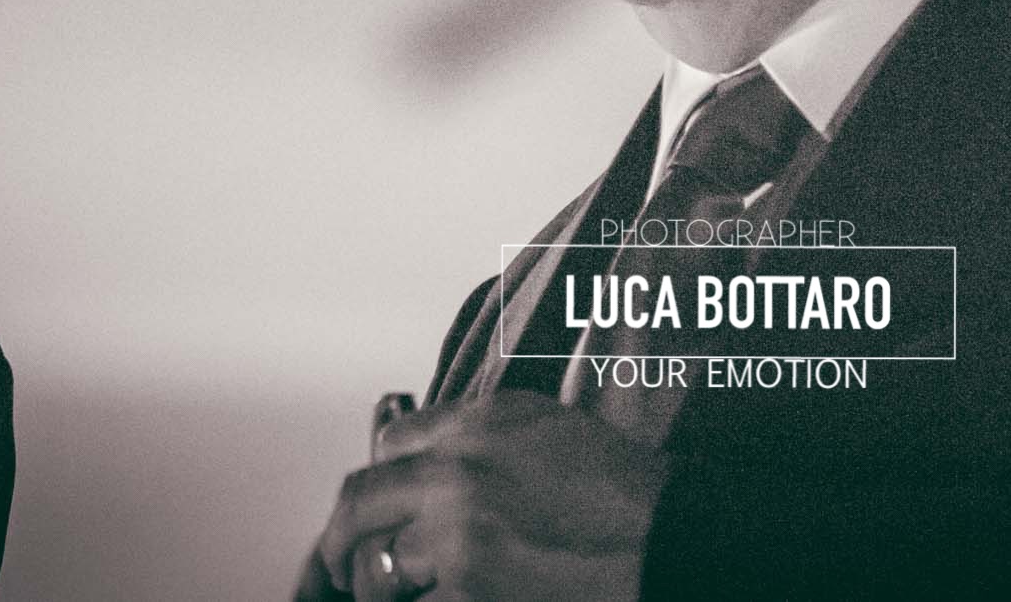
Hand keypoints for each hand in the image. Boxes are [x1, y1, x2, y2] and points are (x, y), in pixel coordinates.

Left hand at [294, 390, 669, 601]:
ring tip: (402, 595)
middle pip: (358, 504)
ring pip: (376, 570)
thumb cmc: (624, 493)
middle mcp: (458, 474)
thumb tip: (423, 457)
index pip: (389, 445)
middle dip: (342, 541)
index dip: (380, 478)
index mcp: (479, 425)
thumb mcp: (549, 429)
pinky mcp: (468, 594)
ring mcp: (459, 540)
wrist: (670, 544)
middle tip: (340, 563)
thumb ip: (479, 434)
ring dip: (383, 589)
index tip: (376, 505)